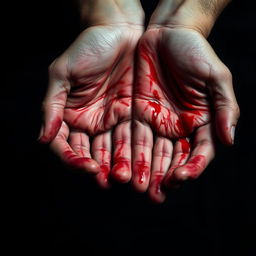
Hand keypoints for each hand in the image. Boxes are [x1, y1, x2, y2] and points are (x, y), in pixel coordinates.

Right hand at [39, 25, 142, 187]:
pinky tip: (138, 164)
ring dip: (117, 165)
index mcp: (70, 115)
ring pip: (112, 148)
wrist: (118, 33)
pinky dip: (134, 152)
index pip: (66, 145)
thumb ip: (52, 105)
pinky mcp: (131, 115)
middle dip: (98, 169)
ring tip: (126, 179)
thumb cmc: (87, 48)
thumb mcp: (63, 73)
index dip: (74, 158)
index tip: (87, 167)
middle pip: (90, 152)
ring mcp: (111, 120)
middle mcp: (89, 122)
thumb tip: (42, 138)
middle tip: (108, 182)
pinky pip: (131, 136)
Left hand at [133, 27, 238, 202]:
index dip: (192, 166)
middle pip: (173, 158)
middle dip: (164, 177)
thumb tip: (230, 140)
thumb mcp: (216, 78)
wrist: (168, 35)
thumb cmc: (196, 53)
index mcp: (199, 121)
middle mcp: (178, 126)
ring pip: (152, 152)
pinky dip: (130, 154)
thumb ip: (225, 108)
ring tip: (139, 188)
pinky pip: (133, 137)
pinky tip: (125, 168)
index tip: (181, 176)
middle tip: (155, 195)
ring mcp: (157, 121)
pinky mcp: (137, 113)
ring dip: (146, 171)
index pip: (198, 151)